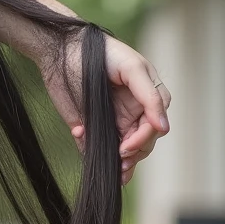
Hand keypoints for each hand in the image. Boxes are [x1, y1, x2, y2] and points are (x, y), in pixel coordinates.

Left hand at [39, 26, 170, 186]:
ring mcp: (112, 120)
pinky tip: (96, 165)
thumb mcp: (132, 69)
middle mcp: (132, 110)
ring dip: (123, 164)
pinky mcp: (90, 127)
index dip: (144, 139)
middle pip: (143, 141)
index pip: (154, 125)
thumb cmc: (99, 53)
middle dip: (134, 154)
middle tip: (121, 163)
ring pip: (126, 150)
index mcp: (145, 96)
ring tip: (115, 174)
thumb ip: (150, 97)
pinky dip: (101, 159)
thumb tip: (164, 128)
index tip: (127, 147)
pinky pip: (101, 149)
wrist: (60, 50)